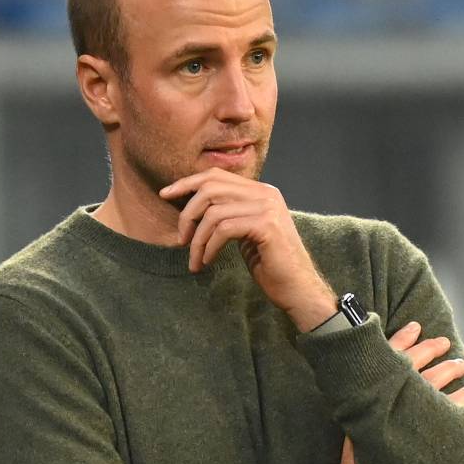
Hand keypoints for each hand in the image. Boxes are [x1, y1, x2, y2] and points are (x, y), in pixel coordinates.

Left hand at [159, 169, 336, 329]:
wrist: (298, 288)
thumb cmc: (270, 264)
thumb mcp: (246, 232)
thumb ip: (228, 213)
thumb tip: (192, 206)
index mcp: (261, 191)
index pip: (216, 175)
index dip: (187, 183)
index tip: (165, 195)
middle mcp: (266, 193)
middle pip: (210, 188)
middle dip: (188, 214)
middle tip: (180, 240)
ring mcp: (268, 208)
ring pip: (213, 212)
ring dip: (197, 239)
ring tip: (195, 259)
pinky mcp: (266, 226)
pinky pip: (223, 229)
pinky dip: (209, 246)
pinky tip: (207, 261)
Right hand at [338, 322, 463, 463]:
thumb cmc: (355, 457)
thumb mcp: (353, 420)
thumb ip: (366, 398)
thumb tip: (377, 381)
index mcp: (370, 390)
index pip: (387, 354)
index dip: (402, 338)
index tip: (416, 327)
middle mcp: (388, 395)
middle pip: (414, 363)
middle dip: (431, 349)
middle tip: (445, 342)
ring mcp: (407, 412)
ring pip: (435, 382)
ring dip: (450, 369)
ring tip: (462, 364)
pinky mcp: (425, 431)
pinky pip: (451, 408)